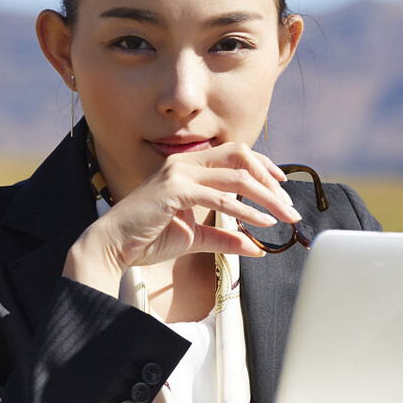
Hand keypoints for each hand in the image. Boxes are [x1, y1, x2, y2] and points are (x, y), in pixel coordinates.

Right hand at [64, 143, 300, 294]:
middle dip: (271, 181)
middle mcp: (184, 163)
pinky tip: (262, 224)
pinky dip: (246, 211)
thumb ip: (225, 238)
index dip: (263, 167)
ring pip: (237, 177)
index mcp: (188, 166)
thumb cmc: (148, 238)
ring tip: (285, 217)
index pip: (235, 154)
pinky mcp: (175, 191)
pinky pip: (220, 198)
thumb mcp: (196, 237)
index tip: (283, 186)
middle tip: (289, 207)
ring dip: (266, 198)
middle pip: (242, 158)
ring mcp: (179, 174)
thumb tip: (255, 248)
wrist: (113, 246)